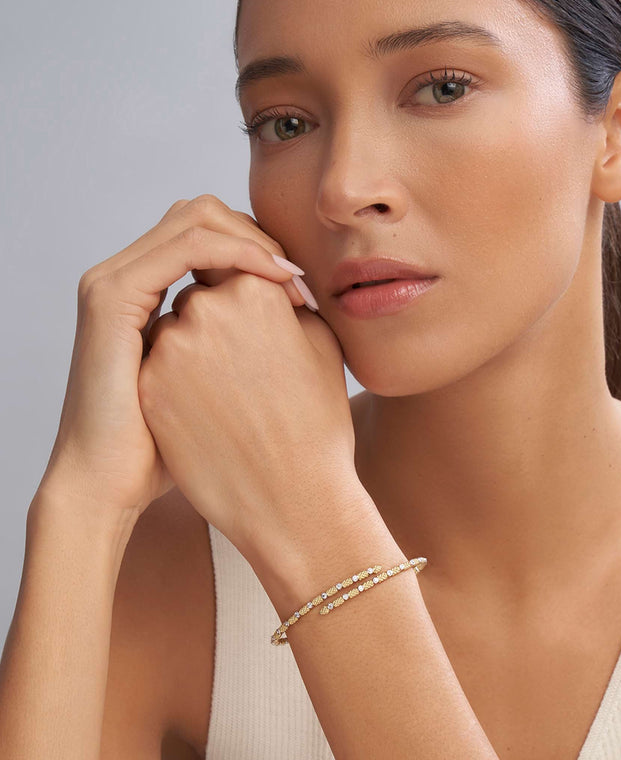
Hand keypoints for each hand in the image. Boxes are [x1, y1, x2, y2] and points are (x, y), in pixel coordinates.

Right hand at [37, 194, 313, 521]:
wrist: (115, 483)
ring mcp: (117, 279)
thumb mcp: (215, 378)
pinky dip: (240, 253)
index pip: (214, 236)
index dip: (263, 251)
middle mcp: (130, 273)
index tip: (306, 290)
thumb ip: (238, 334)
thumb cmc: (177, 441)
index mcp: (150, 288)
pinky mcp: (114, 294)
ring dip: (257, 243)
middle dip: (262, 238)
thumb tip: (300, 311)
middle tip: (301, 281)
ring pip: (200, 218)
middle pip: (208, 215)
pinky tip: (277, 280)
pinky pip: (189, 246)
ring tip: (295, 283)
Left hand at [137, 237, 362, 574]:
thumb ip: (289, 303)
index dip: (252, 286)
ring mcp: (170, 347)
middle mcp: (205, 308)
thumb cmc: (318, 427)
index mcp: (253, 291)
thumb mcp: (322, 350)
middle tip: (247, 349)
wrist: (290, 501)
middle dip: (221, 309)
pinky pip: (162, 362)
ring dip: (199, 344)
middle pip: (202, 289)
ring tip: (235, 390)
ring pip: (176, 325)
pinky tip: (215, 410)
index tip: (267, 312)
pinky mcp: (150, 384)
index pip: (240, 264)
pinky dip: (182, 376)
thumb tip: (269, 286)